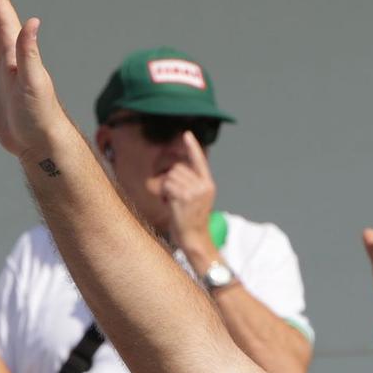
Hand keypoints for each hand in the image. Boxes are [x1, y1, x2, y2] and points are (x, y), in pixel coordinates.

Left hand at [162, 131, 218, 262]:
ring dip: (166, 187)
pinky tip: (170, 204)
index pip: (199, 161)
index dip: (192, 147)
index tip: (187, 134)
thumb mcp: (197, 199)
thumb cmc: (192, 220)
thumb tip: (175, 170)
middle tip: (174, 197)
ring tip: (173, 201)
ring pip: (171, 176)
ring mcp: (195, 191)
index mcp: (208, 185)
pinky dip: (164, 193)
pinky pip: (167, 185)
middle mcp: (204, 186)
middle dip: (171, 180)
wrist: (195, 238)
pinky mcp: (184, 197)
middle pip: (178, 169)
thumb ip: (191, 184)